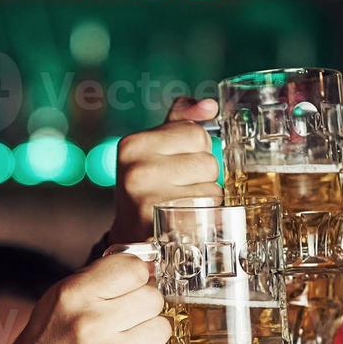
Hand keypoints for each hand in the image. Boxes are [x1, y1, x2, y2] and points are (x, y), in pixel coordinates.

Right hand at [1, 254, 178, 343]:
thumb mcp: (59, 301)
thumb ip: (97, 280)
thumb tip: (148, 265)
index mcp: (73, 294)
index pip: (133, 267)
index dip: (138, 280)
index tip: (130, 293)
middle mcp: (88, 322)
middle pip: (152, 298)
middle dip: (144, 311)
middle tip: (127, 326)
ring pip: (162, 329)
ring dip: (152, 340)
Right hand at [109, 97, 222, 243]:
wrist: (130, 237)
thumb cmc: (149, 188)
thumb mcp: (156, 148)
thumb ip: (182, 121)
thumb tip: (209, 106)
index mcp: (133, 144)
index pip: (197, 133)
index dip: (195, 151)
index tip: (175, 166)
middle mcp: (137, 170)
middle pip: (208, 161)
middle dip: (202, 176)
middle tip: (177, 190)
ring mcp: (148, 199)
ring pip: (213, 189)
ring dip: (206, 199)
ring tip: (181, 205)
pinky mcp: (164, 226)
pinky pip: (210, 213)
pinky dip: (206, 219)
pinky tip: (186, 221)